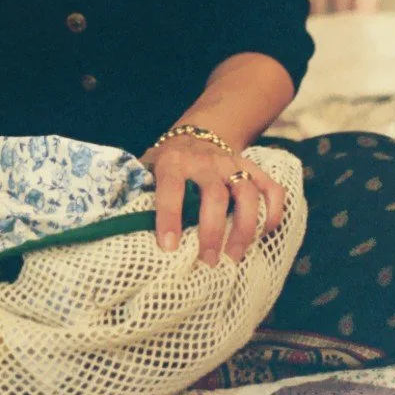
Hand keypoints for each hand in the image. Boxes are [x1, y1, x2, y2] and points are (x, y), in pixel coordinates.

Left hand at [139, 139, 284, 264]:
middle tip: (208, 261)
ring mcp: (232, 165)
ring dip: (244, 228)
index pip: (170, 189)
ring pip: (246, 194)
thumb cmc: (168, 162)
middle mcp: (206, 161)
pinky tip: (266, 233)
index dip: (169, 218)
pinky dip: (274, 211)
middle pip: (215, 196)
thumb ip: (138, 190)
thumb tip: (120, 224)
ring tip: (236, 256)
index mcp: (173, 162)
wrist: (198, 134)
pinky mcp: (253, 169)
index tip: (169, 248)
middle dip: (212, 232)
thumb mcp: (147, 168)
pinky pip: (271, 188)